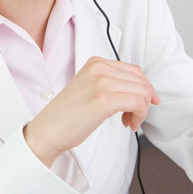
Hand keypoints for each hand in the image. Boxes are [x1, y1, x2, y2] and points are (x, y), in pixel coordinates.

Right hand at [23, 56, 159, 167]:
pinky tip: (128, 124)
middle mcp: (99, 68)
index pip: (135, 70)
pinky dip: (139, 116)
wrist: (47, 131)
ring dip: (142, 111)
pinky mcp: (105, 99)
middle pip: (141, 81)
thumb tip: (140, 90)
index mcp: (96, 63)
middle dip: (144, 101)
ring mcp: (102, 82)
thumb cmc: (67, 115)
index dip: (145, 89)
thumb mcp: (89, 88)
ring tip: (129, 121)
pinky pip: (138, 103)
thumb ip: (111, 83)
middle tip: (133, 116)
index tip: (143, 103)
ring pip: (143, 92)